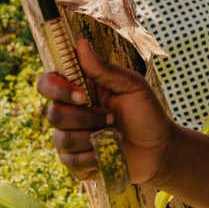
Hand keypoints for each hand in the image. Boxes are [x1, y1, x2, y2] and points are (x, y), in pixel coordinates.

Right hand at [37, 38, 176, 186]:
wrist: (160, 150)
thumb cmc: (146, 114)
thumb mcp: (132, 86)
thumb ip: (105, 70)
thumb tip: (81, 44)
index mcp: (78, 90)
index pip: (48, 84)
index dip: (58, 89)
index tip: (83, 94)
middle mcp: (69, 114)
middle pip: (54, 113)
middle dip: (86, 117)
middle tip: (112, 118)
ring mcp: (70, 139)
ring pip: (63, 138)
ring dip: (94, 137)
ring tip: (116, 135)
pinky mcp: (76, 163)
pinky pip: (71, 161)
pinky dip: (94, 157)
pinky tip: (110, 153)